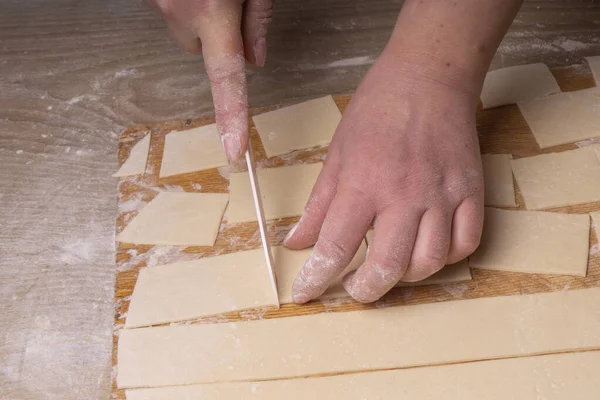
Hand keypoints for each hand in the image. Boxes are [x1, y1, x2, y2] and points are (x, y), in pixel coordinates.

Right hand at [146, 0, 273, 158]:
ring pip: (183, 27)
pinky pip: (169, 8)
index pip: (226, 78)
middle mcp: (177, 11)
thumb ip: (257, 18)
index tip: (235, 149)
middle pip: (199, 48)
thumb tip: (254, 59)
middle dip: (214, 33)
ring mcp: (154, 1)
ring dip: (196, 11)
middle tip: (226, 1)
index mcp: (211, 10)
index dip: (231, 117)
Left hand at [284, 53, 483, 302]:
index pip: (335, 246)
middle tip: (353, 288)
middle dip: (365, 290)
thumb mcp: (336, 154)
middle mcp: (404, 194)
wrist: (428, 77)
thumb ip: (319, 204)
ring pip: (430, 262)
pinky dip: (445, 259)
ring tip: (389, 267)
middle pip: (387, 266)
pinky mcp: (471, 191)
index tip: (305, 294)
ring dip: (405, 278)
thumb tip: (296, 242)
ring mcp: (442, 194)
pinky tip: (426, 249)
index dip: (316, 278)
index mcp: (363, 183)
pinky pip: (465, 244)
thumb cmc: (376, 111)